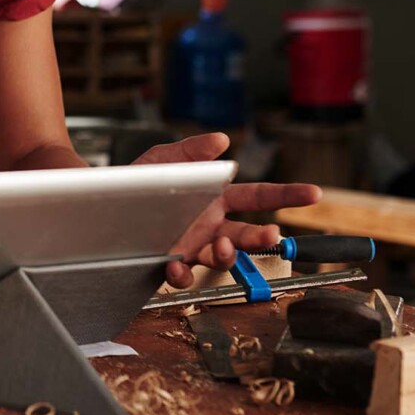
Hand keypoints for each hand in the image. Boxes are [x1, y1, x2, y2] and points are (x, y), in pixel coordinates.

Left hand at [133, 132, 321, 287]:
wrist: (101, 204)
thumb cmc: (138, 182)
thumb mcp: (163, 159)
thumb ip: (192, 150)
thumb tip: (221, 139)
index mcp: (215, 198)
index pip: (258, 196)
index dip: (286, 195)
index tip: (313, 193)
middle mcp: (209, 226)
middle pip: (246, 234)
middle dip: (262, 236)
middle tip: (271, 234)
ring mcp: (192, 247)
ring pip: (221, 258)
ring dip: (227, 255)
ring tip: (222, 247)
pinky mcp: (169, 262)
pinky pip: (183, 274)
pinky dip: (182, 273)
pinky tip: (176, 264)